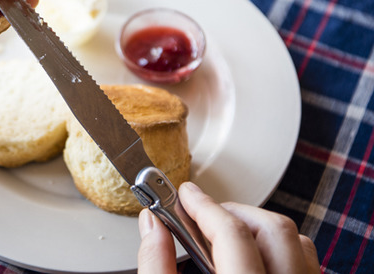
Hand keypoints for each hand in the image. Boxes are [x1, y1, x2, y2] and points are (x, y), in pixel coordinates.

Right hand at [137, 182, 320, 273]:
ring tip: (228, 235)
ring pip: (297, 243)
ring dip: (260, 229)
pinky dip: (282, 250)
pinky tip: (254, 258)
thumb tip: (151, 225)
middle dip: (233, 212)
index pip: (231, 233)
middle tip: (202, 214)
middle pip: (273, 229)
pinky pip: (308, 263)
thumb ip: (156, 265)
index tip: (184, 194)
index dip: (202, 206)